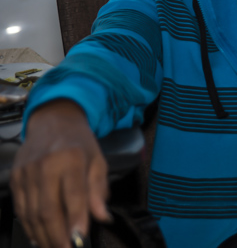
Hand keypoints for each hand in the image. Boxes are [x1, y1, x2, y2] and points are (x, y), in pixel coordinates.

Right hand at [10, 100, 110, 247]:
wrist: (53, 121)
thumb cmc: (80, 143)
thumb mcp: (98, 161)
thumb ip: (98, 190)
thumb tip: (101, 217)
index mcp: (71, 158)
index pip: (74, 195)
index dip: (76, 220)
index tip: (79, 239)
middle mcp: (46, 165)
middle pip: (48, 209)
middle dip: (56, 236)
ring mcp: (27, 173)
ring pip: (31, 213)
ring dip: (42, 235)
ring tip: (54, 247)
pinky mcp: (15, 178)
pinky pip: (21, 209)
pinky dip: (29, 226)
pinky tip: (39, 237)